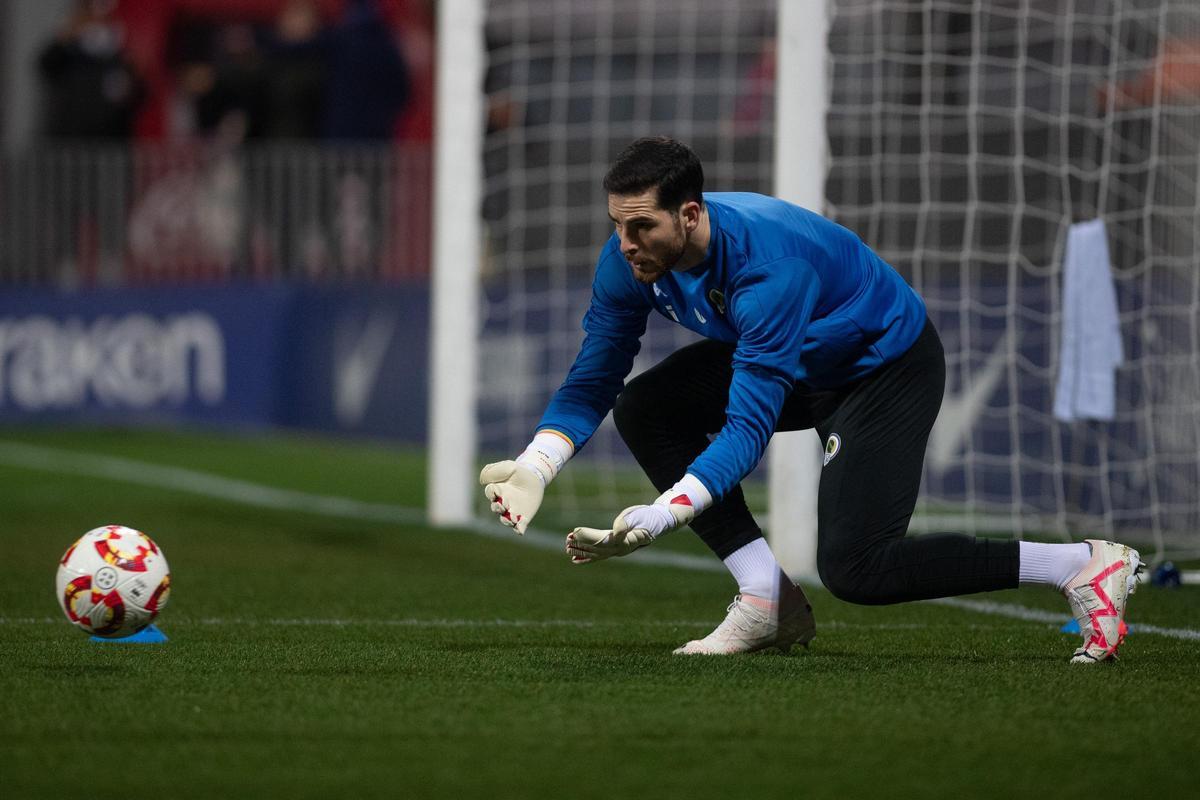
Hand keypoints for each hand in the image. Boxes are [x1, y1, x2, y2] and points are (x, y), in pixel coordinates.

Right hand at [480, 460, 543, 534]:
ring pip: (505, 519)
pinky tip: (520, 530)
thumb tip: (482, 482)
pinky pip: (519, 526)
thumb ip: (494, 471)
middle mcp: (503, 502)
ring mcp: (513, 511)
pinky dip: (519, 529)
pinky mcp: (524, 517)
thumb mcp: (508, 467)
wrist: (536, 478)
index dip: (491, 493)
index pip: (490, 492)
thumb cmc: (519, 472)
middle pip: (495, 508)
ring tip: (512, 518)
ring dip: (507, 520)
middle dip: (498, 508)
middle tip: (504, 505)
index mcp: (497, 490)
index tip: (496, 492)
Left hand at [565, 500, 695, 563]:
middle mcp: (620, 549)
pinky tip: (574, 560)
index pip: (603, 540)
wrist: (657, 522)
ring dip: (580, 551)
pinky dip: (586, 558)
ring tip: (567, 548)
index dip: (588, 537)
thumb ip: (625, 524)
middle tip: (567, 539)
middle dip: (581, 544)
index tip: (575, 531)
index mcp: (626, 541)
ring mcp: (617, 551)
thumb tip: (615, 532)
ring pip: (596, 553)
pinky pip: (598, 556)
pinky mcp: (615, 550)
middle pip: (597, 549)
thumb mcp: (637, 516)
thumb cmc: (647, 517)